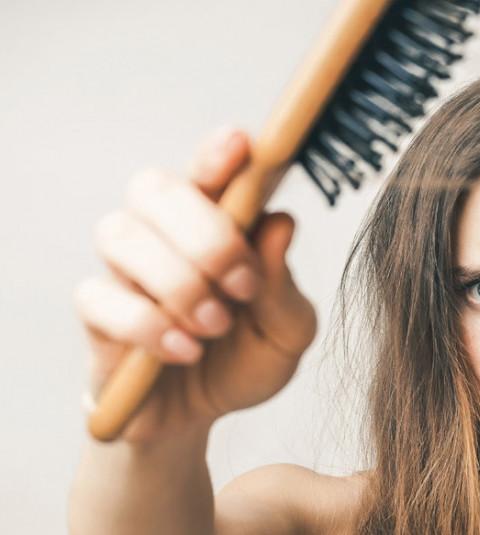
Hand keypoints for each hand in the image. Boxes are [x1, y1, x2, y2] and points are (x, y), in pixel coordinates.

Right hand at [74, 126, 317, 442]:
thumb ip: (284, 284)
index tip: (240, 145)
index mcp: (216, 219)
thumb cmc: (245, 357)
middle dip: (206, 233)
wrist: (201, 417)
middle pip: (155, 187)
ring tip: (217, 325)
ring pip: (123, 236)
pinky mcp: (97, 313)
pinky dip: (151, 326)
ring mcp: (124, 267)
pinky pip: (103, 299)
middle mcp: (163, 230)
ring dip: (178, 282)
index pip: (209, 168)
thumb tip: (281, 223)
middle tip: (243, 285)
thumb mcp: (286, 331)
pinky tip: (187, 351)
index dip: (217, 151)